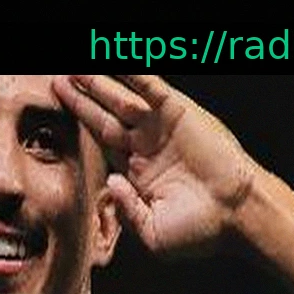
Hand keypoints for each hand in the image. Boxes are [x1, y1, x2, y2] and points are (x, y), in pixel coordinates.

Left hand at [52, 74, 256, 257]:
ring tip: (73, 69)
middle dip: (81, 98)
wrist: (236, 214)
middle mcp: (147, 145)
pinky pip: (149, 86)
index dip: (81, 125)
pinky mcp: (177, 112)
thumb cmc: (201, 230)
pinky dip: (131, 73)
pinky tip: (110, 61)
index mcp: (139, 172)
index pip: (102, 142)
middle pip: (104, 115)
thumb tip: (111, 181)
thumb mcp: (153, 233)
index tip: (60, 113)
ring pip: (120, 98)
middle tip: (57, 81)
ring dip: (97, 83)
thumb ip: (127, 209)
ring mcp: (161, 127)